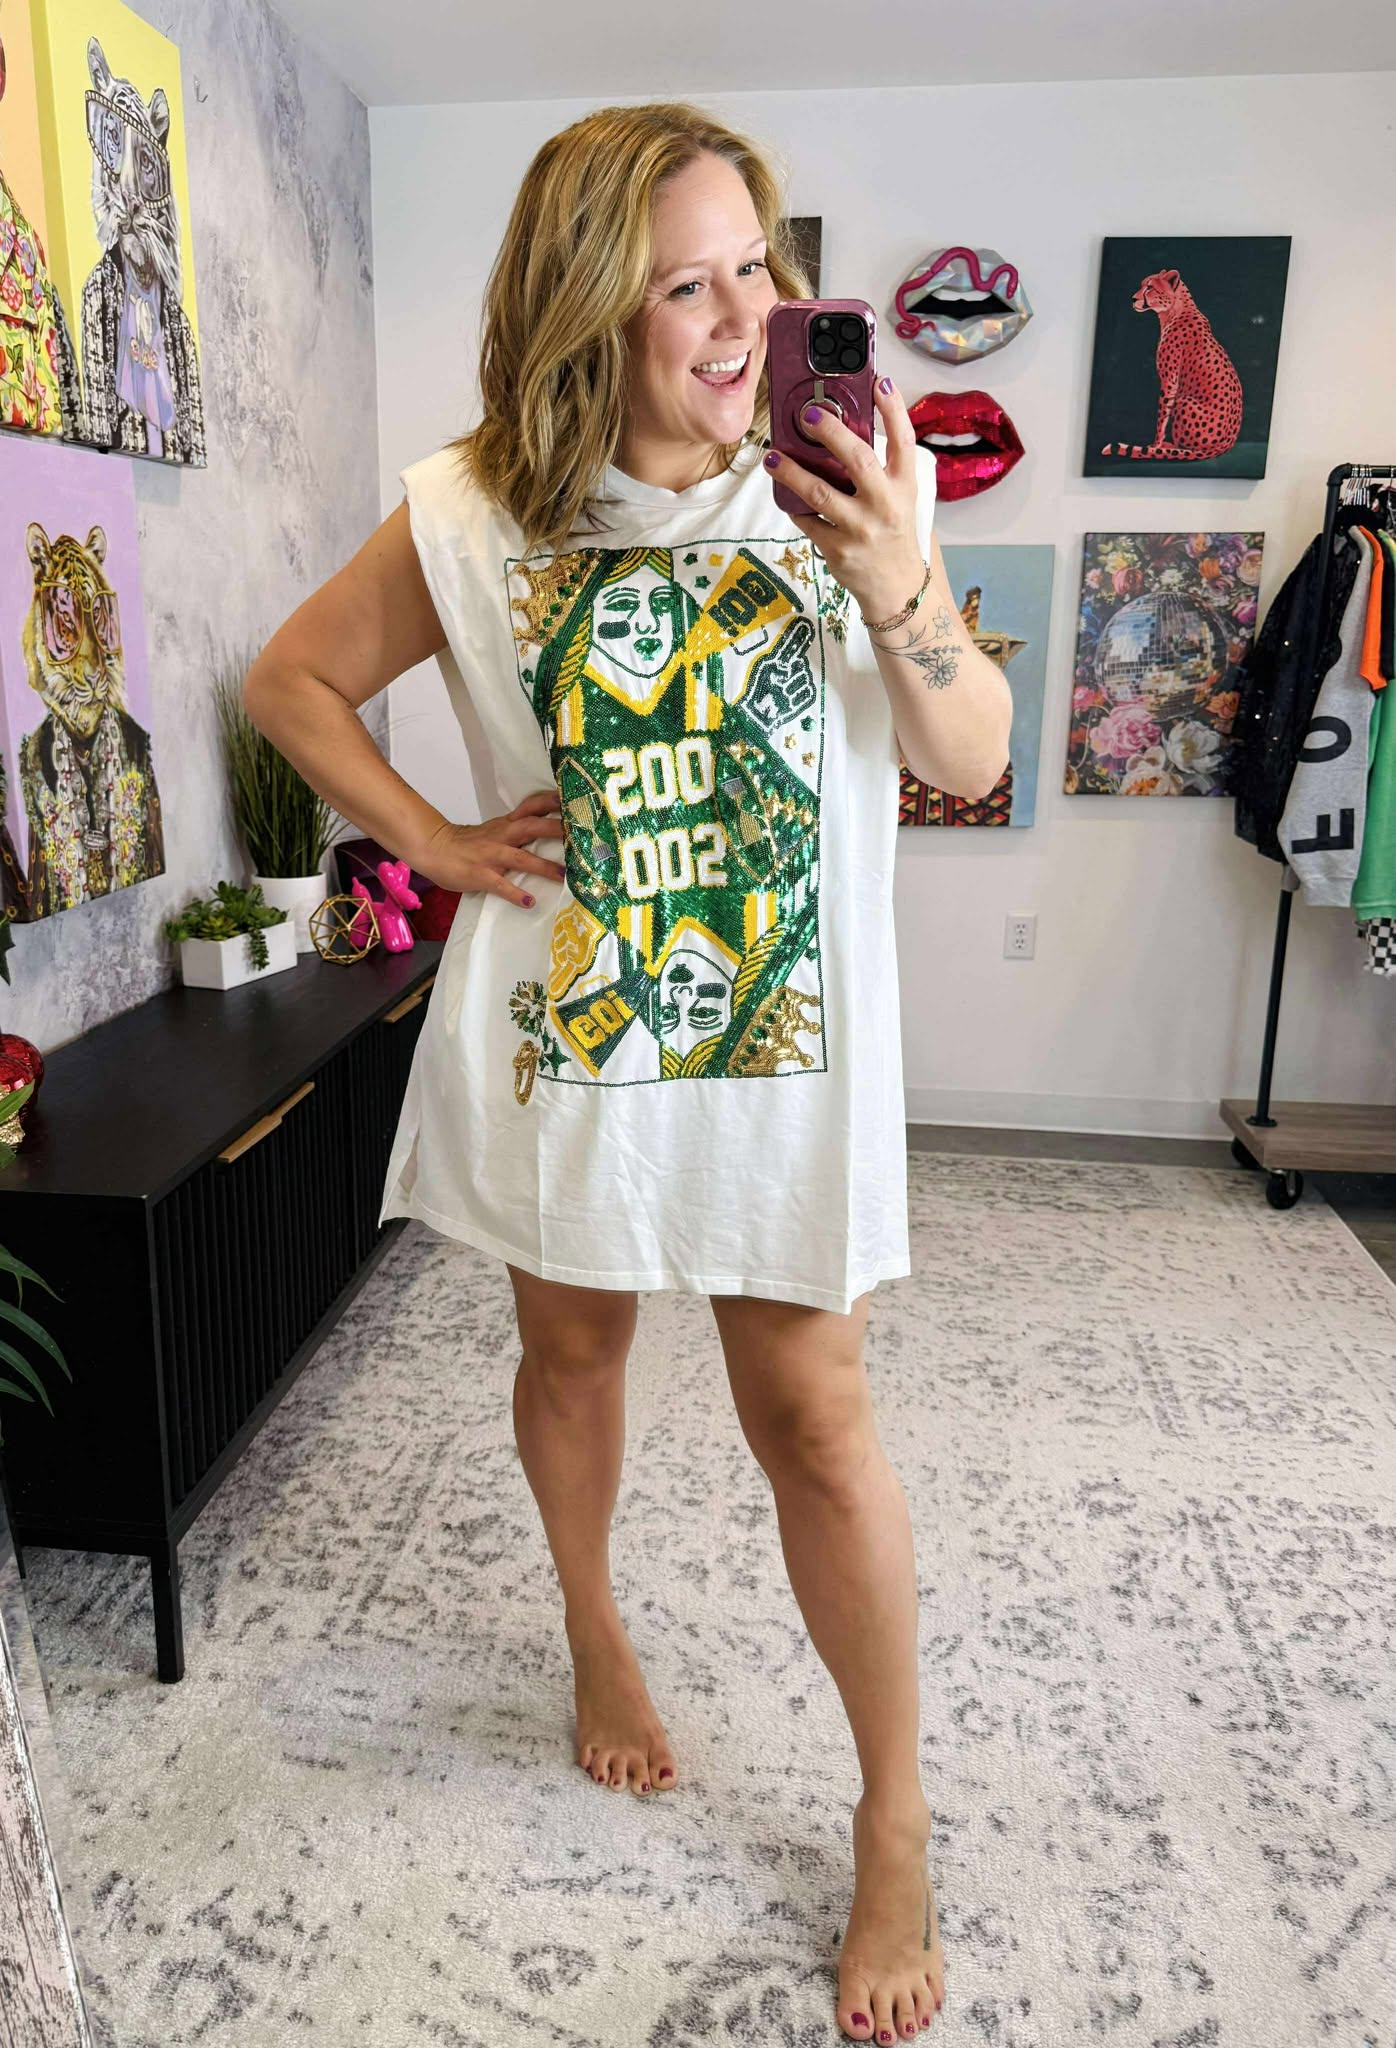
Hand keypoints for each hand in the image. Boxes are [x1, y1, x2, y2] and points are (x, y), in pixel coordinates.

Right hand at [417, 788, 565, 907]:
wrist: (435, 849)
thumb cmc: (469, 843)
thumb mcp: (496, 830)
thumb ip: (520, 830)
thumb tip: (551, 832)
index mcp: (508, 824)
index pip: (532, 806)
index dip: (553, 802)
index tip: (576, 800)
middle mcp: (502, 835)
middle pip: (533, 827)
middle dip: (557, 830)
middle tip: (582, 837)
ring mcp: (491, 855)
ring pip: (521, 858)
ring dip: (544, 866)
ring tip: (564, 876)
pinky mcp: (480, 874)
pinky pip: (500, 885)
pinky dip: (515, 894)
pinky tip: (529, 902)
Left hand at [766, 376, 925, 618]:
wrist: (896, 589)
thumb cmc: (893, 534)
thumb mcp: (899, 498)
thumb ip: (879, 468)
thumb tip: (844, 427)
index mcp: (904, 486)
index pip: (903, 440)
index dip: (893, 409)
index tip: (879, 381)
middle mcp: (885, 505)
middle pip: (858, 460)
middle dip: (831, 433)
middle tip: (808, 415)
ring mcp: (861, 529)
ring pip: (821, 494)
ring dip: (792, 472)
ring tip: (772, 457)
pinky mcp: (838, 550)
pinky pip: (808, 521)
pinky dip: (794, 506)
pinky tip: (785, 494)